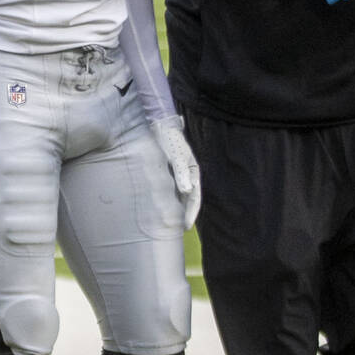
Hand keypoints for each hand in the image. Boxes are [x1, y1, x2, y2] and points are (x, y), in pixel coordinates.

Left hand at [151, 115, 200, 230]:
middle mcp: (187, 174)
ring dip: (178, 208)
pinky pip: (172, 190)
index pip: (195, 197)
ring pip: (180, 195)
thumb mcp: (175, 155)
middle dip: (186, 214)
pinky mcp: (169, 171)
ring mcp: (179, 173)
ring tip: (172, 223)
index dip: (191, 212)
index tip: (186, 226)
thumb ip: (181, 172)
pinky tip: (164, 207)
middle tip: (181, 230)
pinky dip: (170, 200)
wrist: (158, 124)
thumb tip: (187, 191)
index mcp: (193, 170)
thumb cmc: (168, 139)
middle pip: (189, 198)